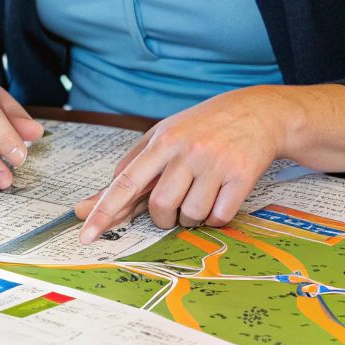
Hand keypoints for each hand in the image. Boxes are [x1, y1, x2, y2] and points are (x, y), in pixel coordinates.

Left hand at [75, 88, 296, 239]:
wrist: (258, 113)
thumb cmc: (202, 128)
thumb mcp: (164, 136)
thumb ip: (131, 168)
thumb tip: (96, 202)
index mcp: (163, 141)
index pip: (126, 181)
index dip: (105, 210)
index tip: (86, 232)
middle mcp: (187, 151)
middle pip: (161, 207)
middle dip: (163, 217)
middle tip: (175, 203)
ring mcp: (215, 164)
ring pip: (191, 216)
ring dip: (192, 217)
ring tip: (201, 192)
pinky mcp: (241, 177)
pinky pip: (219, 218)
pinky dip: (216, 217)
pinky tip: (220, 195)